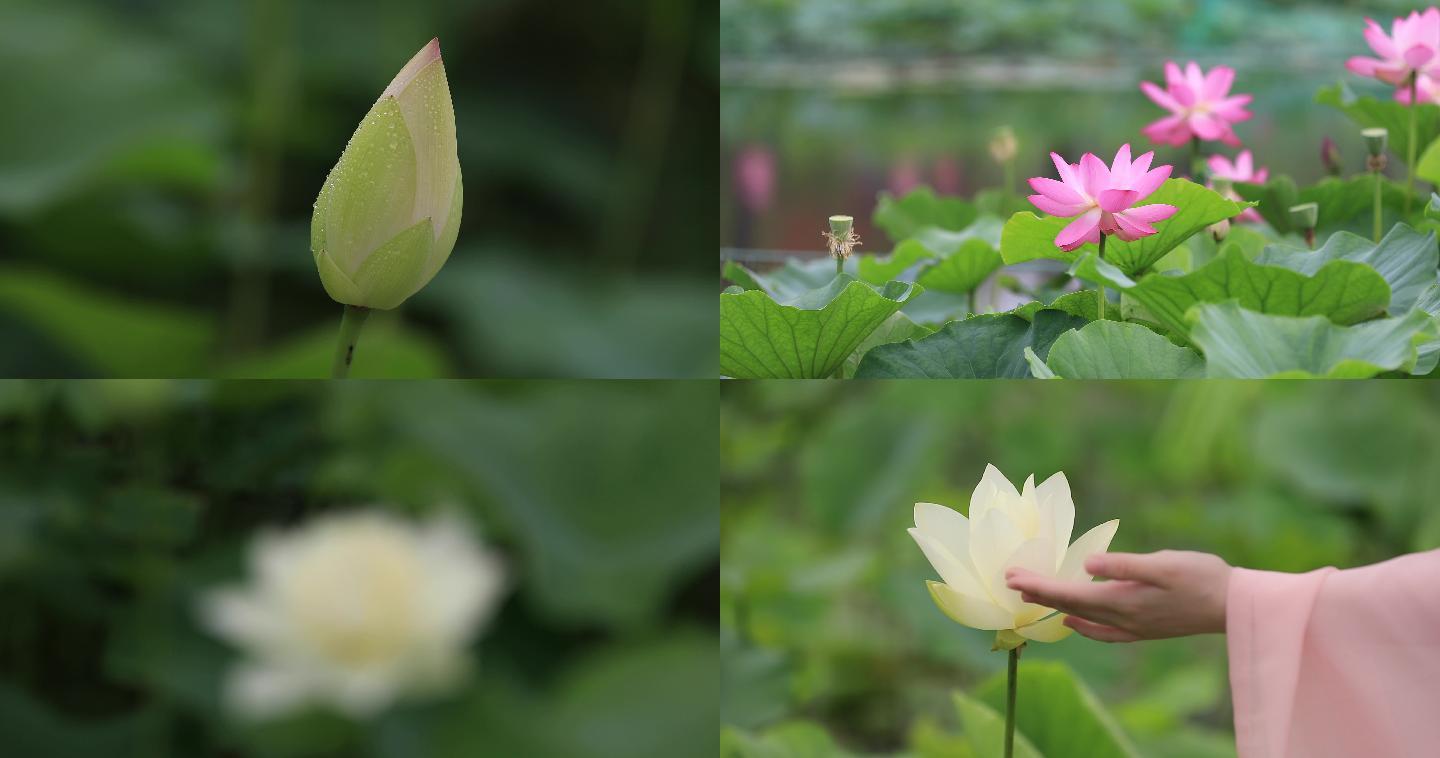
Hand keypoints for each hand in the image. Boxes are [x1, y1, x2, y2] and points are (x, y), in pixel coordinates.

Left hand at [1004, 550, 1231, 641]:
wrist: (1236, 606)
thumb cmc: (1202, 578)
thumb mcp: (1163, 564)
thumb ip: (1124, 565)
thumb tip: (1087, 565)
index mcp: (1122, 600)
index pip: (1069, 593)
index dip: (1038, 586)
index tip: (1011, 576)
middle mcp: (1122, 618)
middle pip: (1069, 606)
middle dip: (1038, 594)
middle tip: (1010, 581)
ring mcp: (1132, 627)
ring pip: (1082, 618)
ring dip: (1054, 606)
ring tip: (1030, 596)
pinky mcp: (1144, 629)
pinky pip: (1102, 631)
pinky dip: (1082, 625)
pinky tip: (1073, 621)